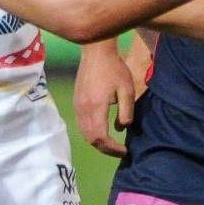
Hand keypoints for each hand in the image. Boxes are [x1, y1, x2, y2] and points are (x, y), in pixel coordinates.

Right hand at [74, 42, 135, 157]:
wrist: (95, 53)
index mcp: (96, 108)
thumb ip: (126, 111)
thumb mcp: (126, 90)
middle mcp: (83, 111)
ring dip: (97, 142)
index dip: (112, 148)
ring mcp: (77, 107)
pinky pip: (81, 125)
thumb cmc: (114, 69)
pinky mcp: (76, 103)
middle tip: (120, 151)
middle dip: (105, 149)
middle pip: (90, 139)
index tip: (125, 151)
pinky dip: (91, 134)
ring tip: (112, 144)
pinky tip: (102, 131)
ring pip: (84, 134)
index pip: (101, 138)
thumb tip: (121, 128)